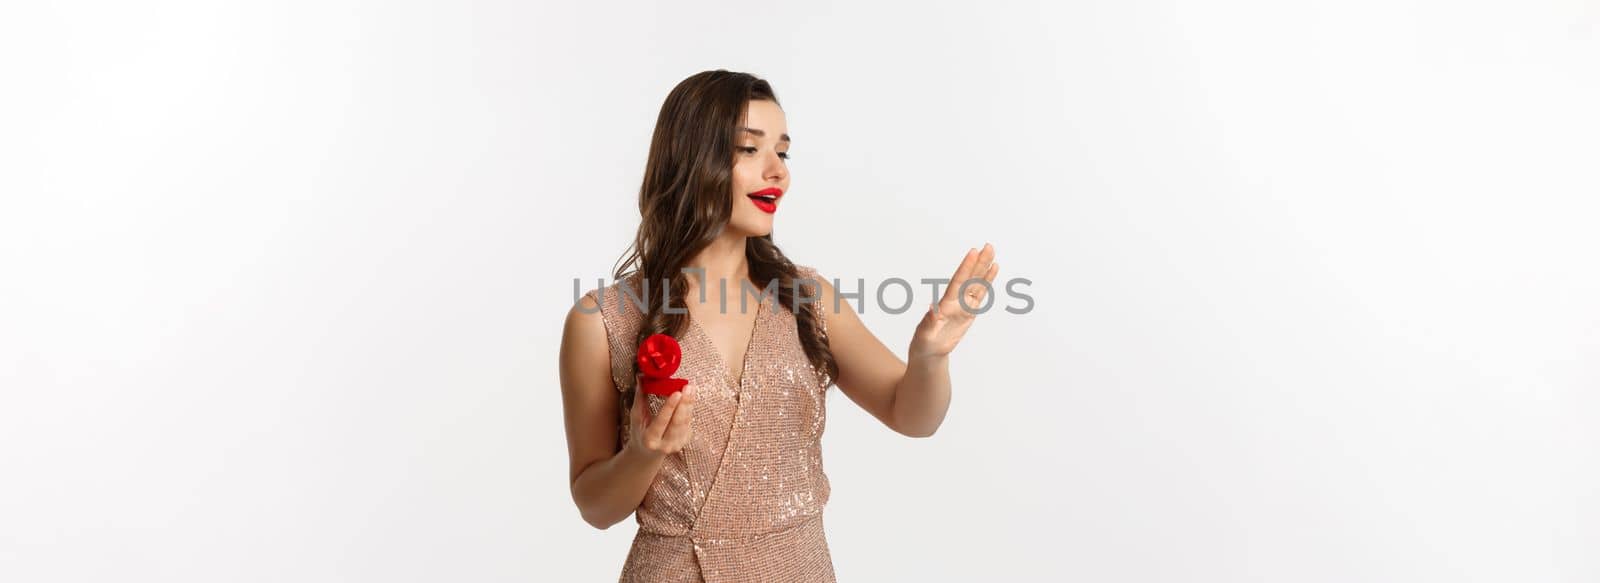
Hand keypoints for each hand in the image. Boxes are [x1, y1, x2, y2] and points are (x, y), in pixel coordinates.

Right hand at [626, 380, 695, 459]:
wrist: (647, 453)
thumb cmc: (640, 432)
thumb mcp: (636, 417)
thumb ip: (640, 398)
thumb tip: (641, 378)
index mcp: (649, 439)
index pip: (662, 421)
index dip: (670, 407)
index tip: (676, 392)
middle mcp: (664, 445)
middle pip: (678, 422)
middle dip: (684, 403)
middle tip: (688, 386)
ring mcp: (676, 445)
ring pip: (686, 422)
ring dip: (689, 404)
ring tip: (690, 388)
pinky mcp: (684, 442)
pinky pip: (689, 423)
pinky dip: (689, 409)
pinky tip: (689, 398)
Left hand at [910, 243, 998, 360]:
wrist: (929, 351)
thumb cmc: (923, 343)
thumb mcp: (924, 335)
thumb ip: (929, 323)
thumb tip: (932, 309)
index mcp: (945, 304)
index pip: (957, 282)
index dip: (966, 268)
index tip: (973, 252)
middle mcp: (955, 301)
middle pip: (969, 278)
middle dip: (979, 262)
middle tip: (988, 246)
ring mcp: (963, 305)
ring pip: (976, 283)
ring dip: (984, 267)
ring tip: (992, 252)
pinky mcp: (969, 312)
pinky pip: (980, 294)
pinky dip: (987, 281)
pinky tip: (993, 269)